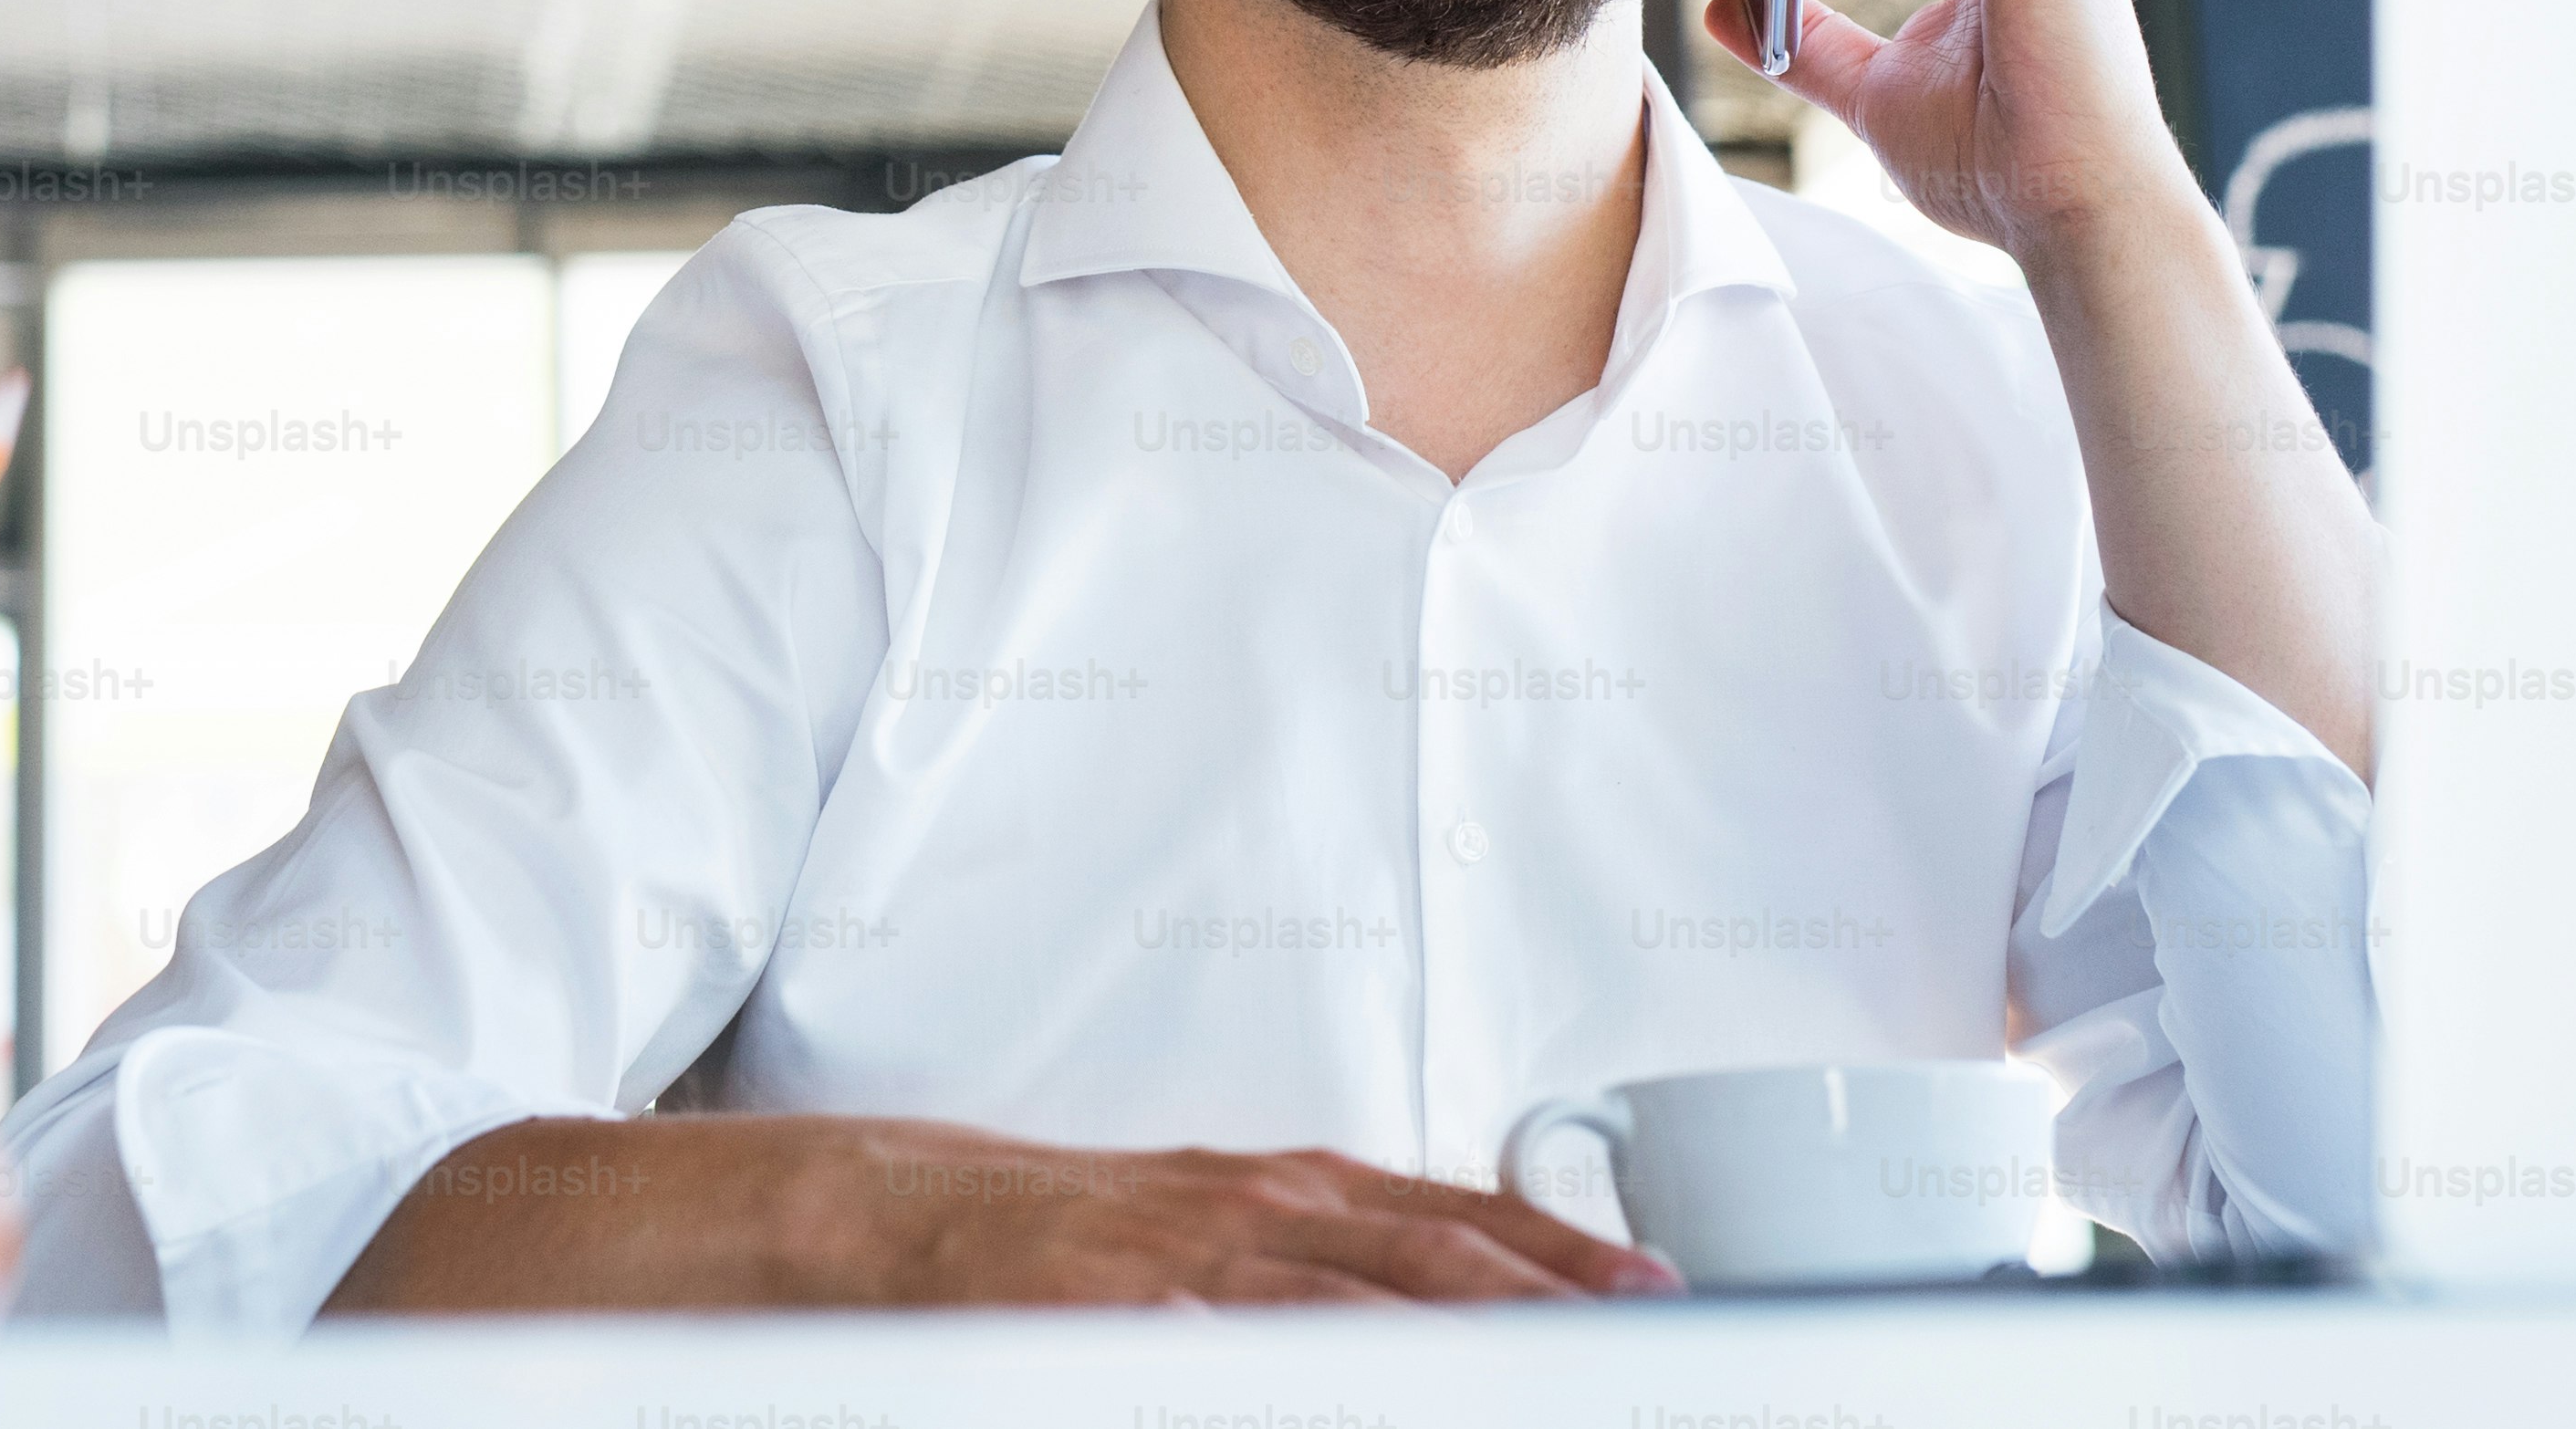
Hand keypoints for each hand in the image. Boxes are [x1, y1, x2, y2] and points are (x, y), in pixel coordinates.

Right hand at [861, 1131, 1683, 1307]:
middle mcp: (1263, 1210)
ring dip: (1467, 1340)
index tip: (1657, 1287)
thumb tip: (1466, 1290)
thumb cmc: (1086, 1233)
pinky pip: (1241, 1351)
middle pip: (1437, 1259)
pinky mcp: (1126, 1313)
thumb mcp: (1229, 1220)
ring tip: (1557, 1369)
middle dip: (1552, 1300)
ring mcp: (1197, 1263)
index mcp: (1296, 1191)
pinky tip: (1363, 1385)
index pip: (1462, 1217)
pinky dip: (1316, 1366)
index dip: (1563, 1253)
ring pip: (1360, 1304)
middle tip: (1651, 1332)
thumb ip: (1338, 1257)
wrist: (918, 1214)